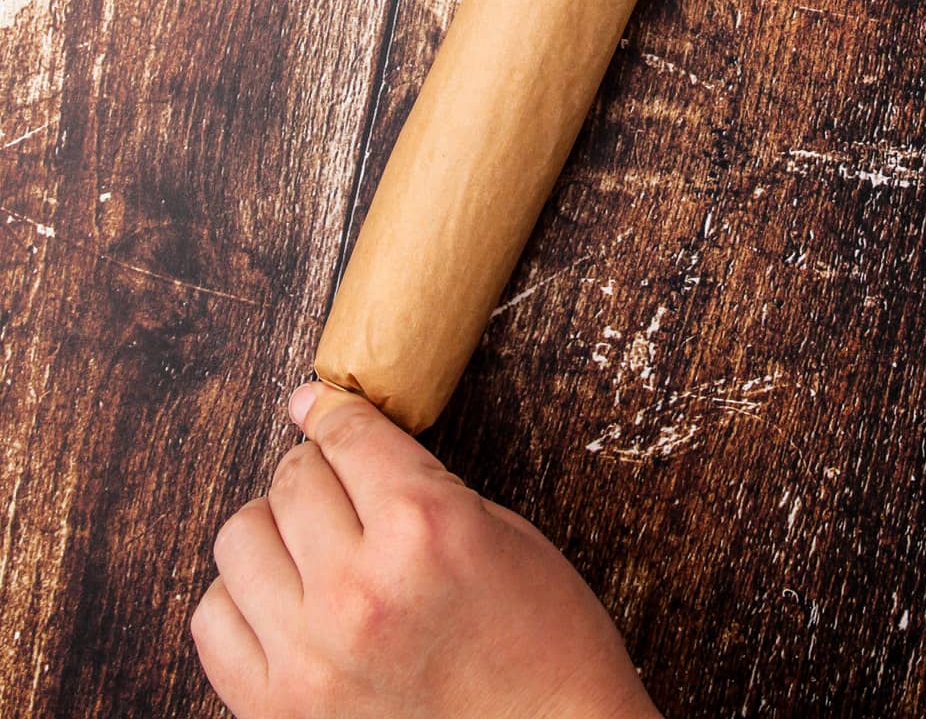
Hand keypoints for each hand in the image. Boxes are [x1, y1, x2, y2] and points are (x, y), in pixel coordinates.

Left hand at [191, 382, 658, 718]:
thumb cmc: (543, 648)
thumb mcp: (501, 535)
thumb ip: (418, 485)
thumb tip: (342, 439)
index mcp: (424, 529)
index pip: (346, 432)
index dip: (334, 409)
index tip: (322, 405)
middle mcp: (358, 591)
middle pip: (291, 479)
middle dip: (317, 472)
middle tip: (342, 490)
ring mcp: (310, 658)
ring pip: (239, 539)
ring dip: (276, 531)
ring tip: (312, 549)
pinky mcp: (278, 713)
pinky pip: (214, 621)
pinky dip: (243, 600)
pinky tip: (286, 603)